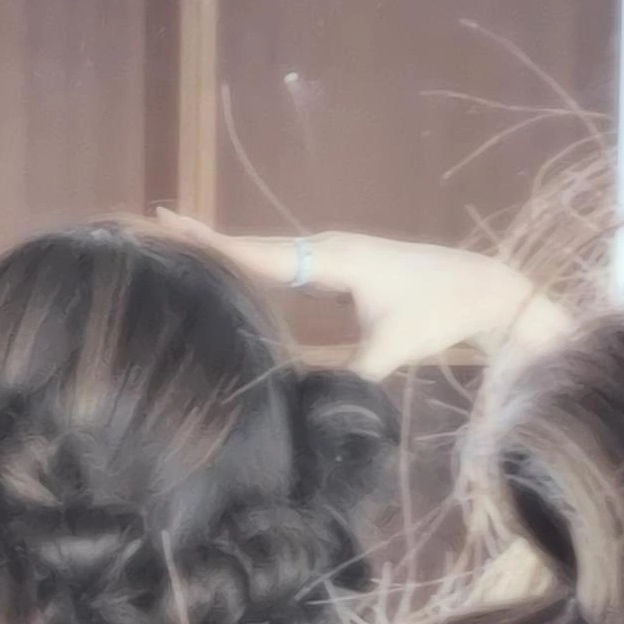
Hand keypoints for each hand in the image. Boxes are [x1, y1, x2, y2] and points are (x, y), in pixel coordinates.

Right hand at [156, 211, 567, 379]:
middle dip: (197, 236)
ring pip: (261, 253)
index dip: (208, 242)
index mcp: (329, 257)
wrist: (483, 289)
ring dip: (218, 249)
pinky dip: (248, 266)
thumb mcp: (394, 346)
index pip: (255, 250)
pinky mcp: (336, 271)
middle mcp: (322, 249)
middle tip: (141, 225)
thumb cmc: (441, 311)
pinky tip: (223, 274)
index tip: (163, 222)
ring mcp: (328, 257)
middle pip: (247, 243)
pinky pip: (281, 267)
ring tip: (165, 244)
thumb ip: (351, 373)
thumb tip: (308, 401)